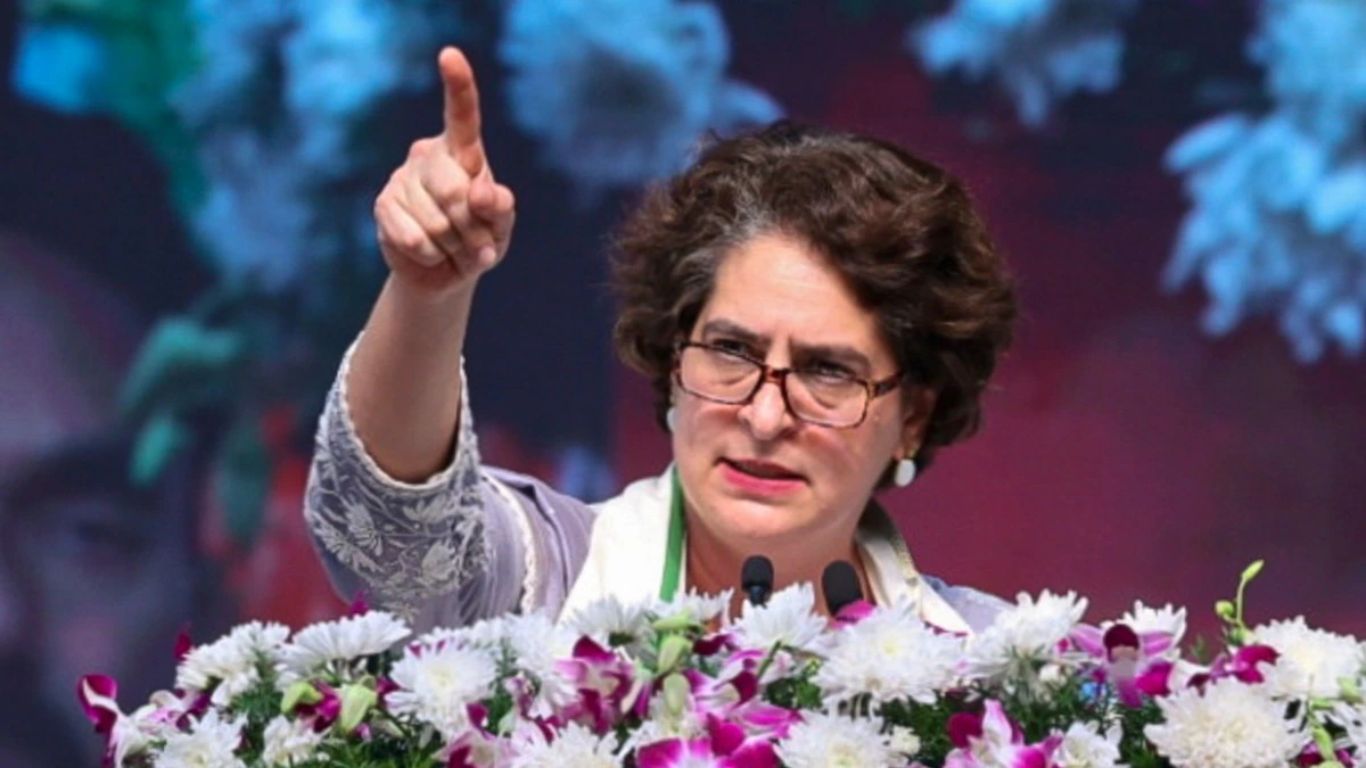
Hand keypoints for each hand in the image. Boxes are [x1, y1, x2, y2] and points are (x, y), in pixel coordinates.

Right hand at [373, 47, 515, 296]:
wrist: (446, 272)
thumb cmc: (481, 240)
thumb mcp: (501, 226)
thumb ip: (500, 208)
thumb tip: (481, 193)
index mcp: (464, 151)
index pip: (462, 115)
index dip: (458, 86)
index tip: (450, 55)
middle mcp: (429, 155)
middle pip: (454, 190)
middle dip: (473, 228)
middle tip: (481, 247)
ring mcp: (402, 178)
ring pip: (436, 222)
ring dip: (455, 248)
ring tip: (455, 250)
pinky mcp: (383, 206)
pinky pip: (414, 238)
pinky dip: (433, 256)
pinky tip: (432, 253)